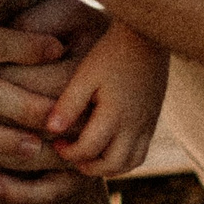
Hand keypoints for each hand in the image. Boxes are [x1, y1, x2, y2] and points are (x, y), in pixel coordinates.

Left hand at [43, 19, 168, 178]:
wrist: (147, 36)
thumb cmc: (111, 52)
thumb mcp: (86, 74)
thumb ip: (69, 103)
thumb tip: (51, 130)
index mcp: (115, 114)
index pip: (90, 149)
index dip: (68, 152)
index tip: (55, 141)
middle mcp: (135, 125)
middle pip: (113, 165)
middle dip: (88, 166)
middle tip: (70, 154)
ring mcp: (147, 124)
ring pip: (130, 164)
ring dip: (107, 167)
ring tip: (87, 154)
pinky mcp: (152, 120)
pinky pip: (141, 152)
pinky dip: (123, 159)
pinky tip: (106, 146)